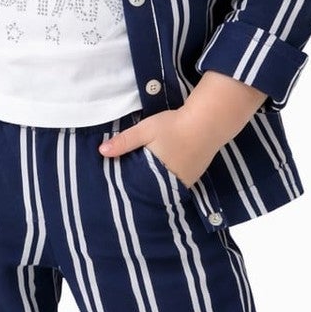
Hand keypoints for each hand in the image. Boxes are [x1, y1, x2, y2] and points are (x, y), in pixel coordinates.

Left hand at [97, 105, 218, 189]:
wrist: (208, 121)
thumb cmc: (174, 125)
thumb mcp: (145, 130)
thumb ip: (124, 141)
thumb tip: (102, 152)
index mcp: (159, 174)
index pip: (138, 188)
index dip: (128, 187)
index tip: (117, 186)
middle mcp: (174, 183)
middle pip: (152, 190)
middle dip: (141, 187)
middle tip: (128, 183)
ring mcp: (187, 181)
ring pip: (165, 188)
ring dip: (155, 184)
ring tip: (142, 178)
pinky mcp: (194, 176)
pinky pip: (176, 183)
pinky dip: (167, 179)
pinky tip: (161, 172)